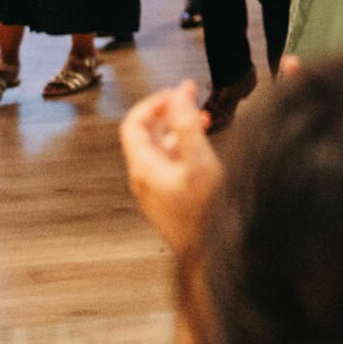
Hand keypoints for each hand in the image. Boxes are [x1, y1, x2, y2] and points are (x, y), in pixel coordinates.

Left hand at [119, 81, 221, 252]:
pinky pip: (170, 163)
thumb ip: (187, 125)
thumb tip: (179, 97)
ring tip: (201, 116)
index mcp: (144, 166)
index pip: (134, 124)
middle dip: (168, 110)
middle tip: (189, 94)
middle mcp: (145, 177)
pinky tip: (202, 145)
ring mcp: (156, 188)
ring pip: (160, 148)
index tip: (176, 92)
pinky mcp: (169, 197)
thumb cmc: (203, 212)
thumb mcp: (198, 160)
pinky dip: (183, 145)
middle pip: (146, 134)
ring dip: (178, 127)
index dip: (154, 102)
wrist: (208, 251)